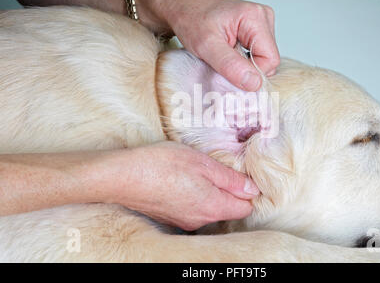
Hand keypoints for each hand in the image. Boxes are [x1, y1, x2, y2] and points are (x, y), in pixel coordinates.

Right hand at [103, 142, 258, 230]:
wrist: (122, 176)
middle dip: (228, 189)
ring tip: (194, 171)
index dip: (247, 189)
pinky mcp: (171, 218)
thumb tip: (252, 189)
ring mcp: (184, 221)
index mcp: (213, 206)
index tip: (239, 173)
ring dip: (209, 191)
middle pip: (228, 208)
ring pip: (209, 208)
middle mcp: (201, 219)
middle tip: (216, 167)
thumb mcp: (202, 162)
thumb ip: (230, 178)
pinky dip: (193, 196)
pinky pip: (192, 209)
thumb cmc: (162, 164)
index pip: (246, 206)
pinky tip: (180, 180)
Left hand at [139, 0, 279, 90]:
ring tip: (223, 54)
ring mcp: (260, 23)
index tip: (227, 70)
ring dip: (243, 65)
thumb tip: (255, 84)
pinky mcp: (255, 30)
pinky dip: (242, 60)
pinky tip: (227, 52)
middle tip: (222, 61)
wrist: (179, 8)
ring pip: (263, 59)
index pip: (271, 60)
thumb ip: (231, 66)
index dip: (251, 72)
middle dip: (246, 68)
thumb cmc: (190, 20)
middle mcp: (263, 17)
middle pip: (269, 60)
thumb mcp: (207, 46)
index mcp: (255, 17)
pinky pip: (257, 55)